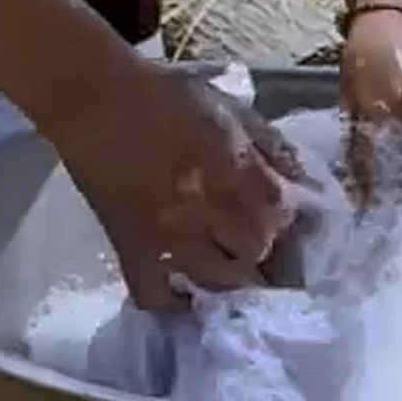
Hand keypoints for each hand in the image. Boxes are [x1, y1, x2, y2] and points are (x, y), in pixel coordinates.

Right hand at [39, 59, 299, 311]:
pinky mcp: (131, 252)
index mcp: (230, 165)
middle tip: (252, 235)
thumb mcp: (230, 108)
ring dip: (230, 273)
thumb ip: (271, 148)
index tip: (279, 213)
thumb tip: (306, 186)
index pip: (278, 213)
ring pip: (216, 280)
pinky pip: (158, 298)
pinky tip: (189, 293)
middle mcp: (203, 206)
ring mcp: (165, 236)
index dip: (285, 217)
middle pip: (253, 250)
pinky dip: (178, 303)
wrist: (95, 99)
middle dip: (261, 244)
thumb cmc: (166, 97)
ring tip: (226, 260)